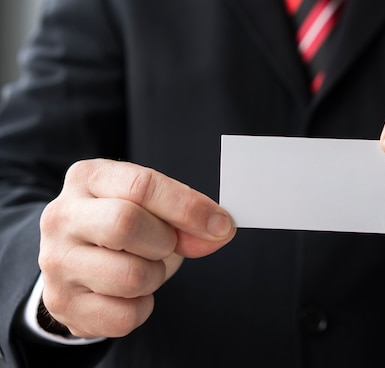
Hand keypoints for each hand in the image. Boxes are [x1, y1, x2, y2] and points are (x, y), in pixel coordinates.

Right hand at [38, 159, 235, 337]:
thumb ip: (188, 219)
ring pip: (130, 276)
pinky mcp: (62, 304)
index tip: (221, 224)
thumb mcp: (154, 210)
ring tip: (143, 267)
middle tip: (166, 245)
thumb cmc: (123, 227)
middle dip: (164, 241)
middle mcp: (62, 216)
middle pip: (126, 225)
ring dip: (154, 276)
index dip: (188, 207)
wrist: (79, 261)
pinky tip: (129, 293)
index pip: (142, 186)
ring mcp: (56, 262)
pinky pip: (125, 316)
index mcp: (87, 178)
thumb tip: (219, 232)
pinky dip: (142, 307)